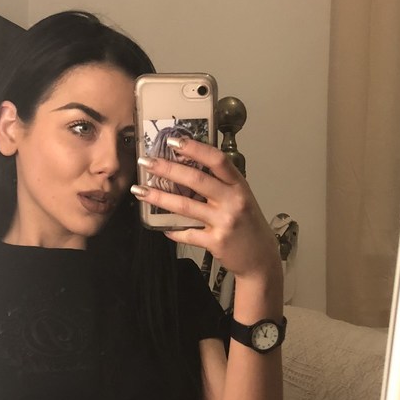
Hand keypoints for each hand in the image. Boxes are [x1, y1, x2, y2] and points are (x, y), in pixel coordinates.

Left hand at [133, 137, 280, 280]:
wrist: (260, 258)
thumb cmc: (248, 225)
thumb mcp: (242, 199)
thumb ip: (221, 186)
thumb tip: (187, 170)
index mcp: (239, 186)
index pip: (217, 160)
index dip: (195, 148)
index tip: (174, 141)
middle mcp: (233, 201)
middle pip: (196, 180)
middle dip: (167, 169)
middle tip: (146, 162)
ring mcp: (224, 222)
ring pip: (185, 206)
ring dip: (158, 197)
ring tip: (139, 190)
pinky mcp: (215, 242)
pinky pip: (187, 233)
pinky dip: (172, 229)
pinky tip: (161, 227)